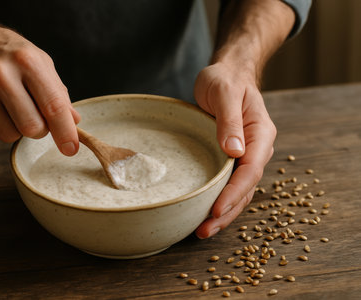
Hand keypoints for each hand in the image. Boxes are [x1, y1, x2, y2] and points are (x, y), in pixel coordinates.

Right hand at [0, 0, 79, 155]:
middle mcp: (1, 76)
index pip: (53, 106)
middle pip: (32, 128)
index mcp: (27, 62)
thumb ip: (57, 92)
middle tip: (33, 113)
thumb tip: (73, 121)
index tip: (71, 149)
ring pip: (10, 136)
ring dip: (16, 129)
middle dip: (39, 129)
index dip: (65, 132)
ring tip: (9, 107)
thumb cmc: (5, 52)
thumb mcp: (38, 61)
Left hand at [193, 62, 275, 237]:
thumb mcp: (225, 93)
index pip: (250, 171)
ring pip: (238, 191)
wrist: (227, 74)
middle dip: (226, 212)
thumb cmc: (226, 80)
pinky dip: (219, 200)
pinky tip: (205, 212)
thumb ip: (230, 122)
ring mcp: (245, 155)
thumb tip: (234, 152)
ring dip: (223, 212)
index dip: (233, 193)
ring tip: (203, 230)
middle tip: (204, 230)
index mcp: (260, 135)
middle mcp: (256, 149)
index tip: (216, 209)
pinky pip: (228, 184)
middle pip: (245, 188)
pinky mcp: (232, 158)